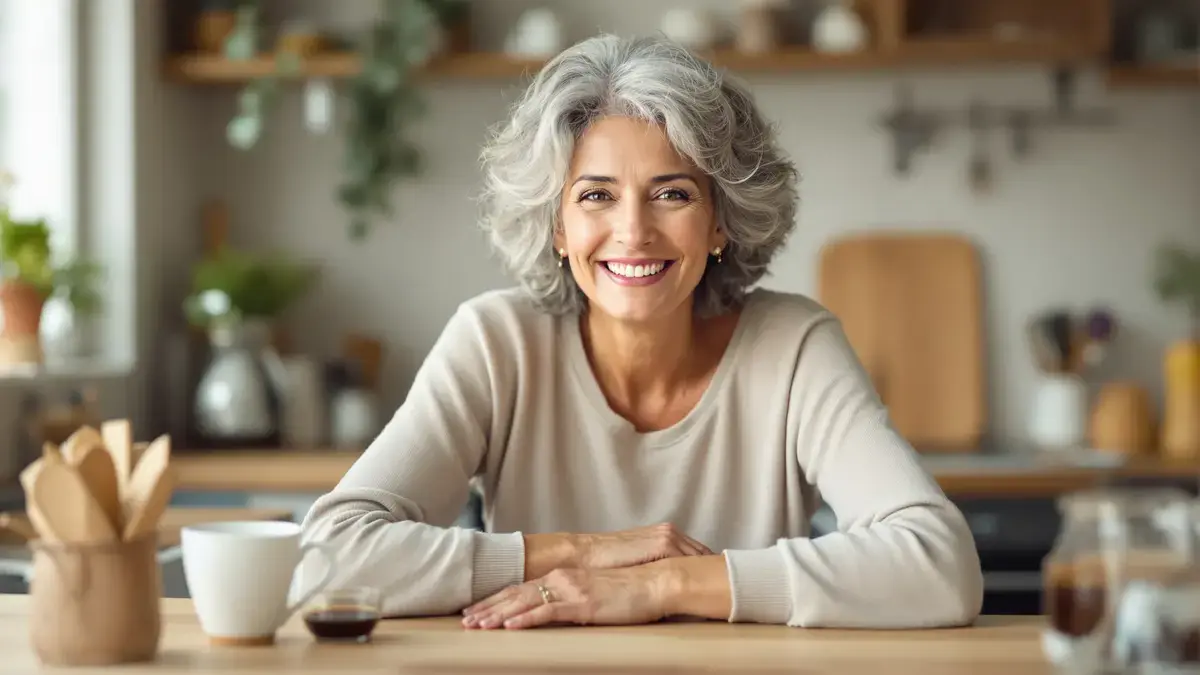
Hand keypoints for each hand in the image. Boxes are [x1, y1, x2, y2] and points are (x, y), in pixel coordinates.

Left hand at [462, 565, 671, 629]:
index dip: (498, 600)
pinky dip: (525, 619)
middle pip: (517, 594)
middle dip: (488, 608)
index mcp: (565, 577)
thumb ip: (577, 600)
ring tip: (477, 626)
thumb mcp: (598, 595)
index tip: (478, 610)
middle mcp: (563, 579)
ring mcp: (571, 589)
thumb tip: (563, 612)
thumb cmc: (633, 591)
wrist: (657, 582)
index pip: (523, 589)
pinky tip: (509, 627)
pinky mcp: (582, 603)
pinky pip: (547, 611)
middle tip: (465, 621)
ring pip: (525, 602)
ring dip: (498, 615)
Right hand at [523, 523, 711, 579]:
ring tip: (729, 588)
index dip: (710, 569)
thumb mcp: (639, 566)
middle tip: (734, 587)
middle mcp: (671, 533)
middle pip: (706, 555)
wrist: (585, 556)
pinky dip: (701, 572)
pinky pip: (690, 559)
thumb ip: (658, 568)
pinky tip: (709, 585)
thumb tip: (674, 587)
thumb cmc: (607, 564)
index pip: (698, 554)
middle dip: (718, 570)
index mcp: (667, 535)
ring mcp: (668, 537)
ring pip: (702, 557)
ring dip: (713, 571)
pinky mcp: (662, 543)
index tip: (725, 582)